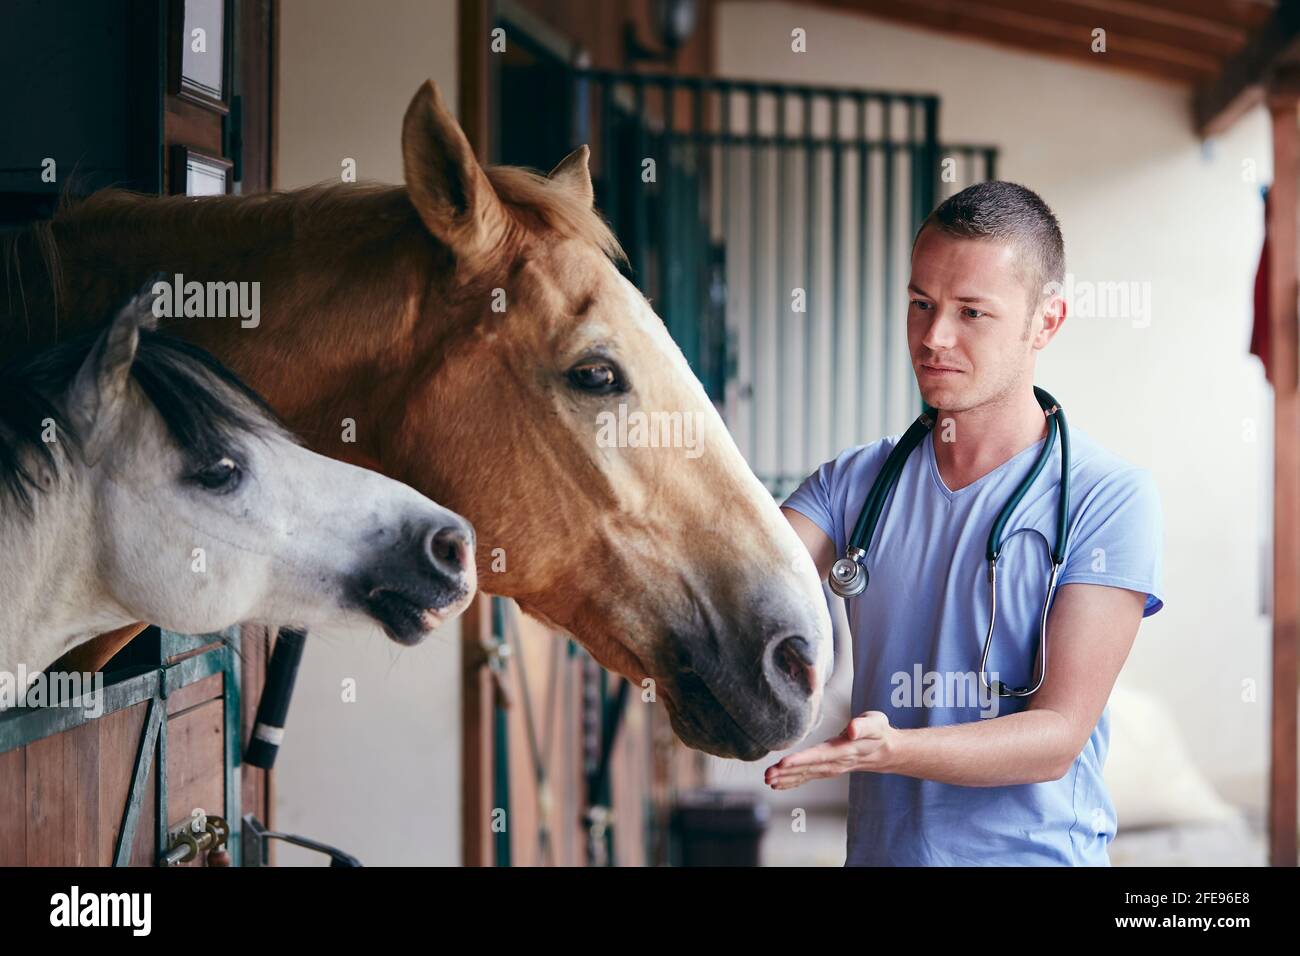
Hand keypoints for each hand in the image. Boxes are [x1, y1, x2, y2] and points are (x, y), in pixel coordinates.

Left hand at [764, 711, 894, 789]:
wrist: (886, 751)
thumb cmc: (879, 733)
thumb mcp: (876, 723)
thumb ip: (864, 726)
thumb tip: (851, 730)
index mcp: (845, 750)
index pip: (821, 755)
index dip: (802, 760)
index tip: (784, 763)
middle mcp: (836, 762)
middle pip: (809, 768)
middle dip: (787, 772)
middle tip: (767, 775)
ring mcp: (832, 768)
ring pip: (806, 775)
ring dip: (786, 778)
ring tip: (768, 780)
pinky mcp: (827, 769)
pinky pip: (808, 777)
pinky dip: (792, 781)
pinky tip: (778, 784)